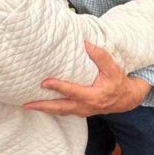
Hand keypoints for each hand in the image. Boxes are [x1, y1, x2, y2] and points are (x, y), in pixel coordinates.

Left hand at [24, 42, 149, 116]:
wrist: (127, 99)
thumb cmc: (118, 82)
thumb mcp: (113, 68)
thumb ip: (100, 55)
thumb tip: (86, 43)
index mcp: (93, 96)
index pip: (72, 91)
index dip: (58, 87)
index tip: (45, 82)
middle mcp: (86, 106)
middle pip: (61, 108)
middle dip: (43, 106)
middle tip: (27, 103)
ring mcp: (82, 111)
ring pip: (60, 111)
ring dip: (44, 109)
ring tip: (28, 105)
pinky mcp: (80, 111)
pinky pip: (63, 111)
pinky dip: (51, 109)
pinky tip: (41, 105)